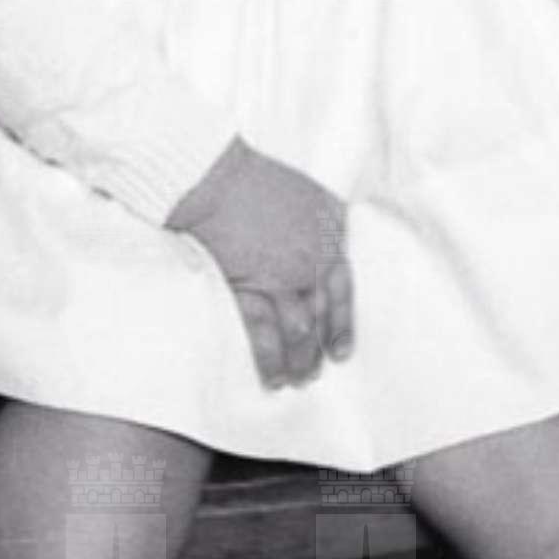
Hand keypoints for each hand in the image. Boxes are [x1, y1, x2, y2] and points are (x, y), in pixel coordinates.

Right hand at [167, 136, 353, 389]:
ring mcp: (281, 276)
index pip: (343, 291)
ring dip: (298, 360)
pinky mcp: (248, 286)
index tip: (342, 350)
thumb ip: (324, 225)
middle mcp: (311, 260)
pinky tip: (272, 376)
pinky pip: (263, 332)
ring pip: (298, 330)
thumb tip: (333, 245)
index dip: (342, 324)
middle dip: (319, 349)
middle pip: (322, 315)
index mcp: (329, 237)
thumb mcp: (308, 194)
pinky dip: (269, 358)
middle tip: (315, 372)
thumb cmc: (255, 179)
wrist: (215, 178)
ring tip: (295, 380)